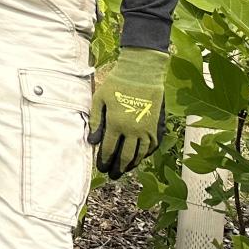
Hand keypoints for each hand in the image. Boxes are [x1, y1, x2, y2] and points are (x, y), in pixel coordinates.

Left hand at [88, 47, 168, 178]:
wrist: (142, 72)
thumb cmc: (116, 84)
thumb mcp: (99, 99)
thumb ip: (95, 121)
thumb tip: (92, 141)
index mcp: (116, 124)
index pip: (108, 150)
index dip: (104, 161)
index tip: (101, 168)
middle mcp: (132, 130)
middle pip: (125, 156)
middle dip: (118, 168)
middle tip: (113, 175)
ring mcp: (147, 129)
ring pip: (140, 154)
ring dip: (132, 164)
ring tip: (125, 169)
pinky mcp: (157, 125)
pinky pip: (152, 146)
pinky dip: (146, 154)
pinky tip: (141, 157)